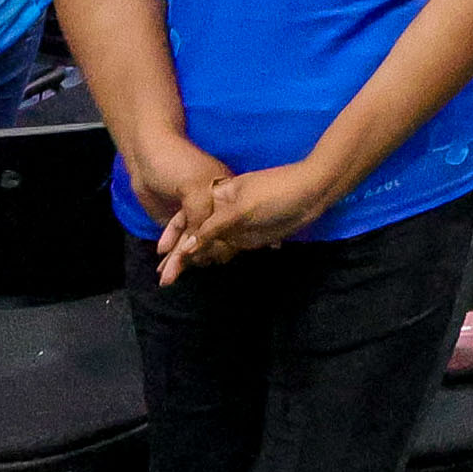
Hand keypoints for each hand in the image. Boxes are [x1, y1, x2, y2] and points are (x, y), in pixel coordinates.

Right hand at [154, 155, 345, 275]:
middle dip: (179, 255)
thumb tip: (186, 248)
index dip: (172, 235)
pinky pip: (226, 250)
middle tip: (163, 279)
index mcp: (217, 195)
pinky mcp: (249, 236)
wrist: (312, 193)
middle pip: (194, 234)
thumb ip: (213, 228)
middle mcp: (222, 210)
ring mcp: (235, 224)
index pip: (187, 216)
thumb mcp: (241, 209)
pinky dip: (215, 259)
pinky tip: (204, 269)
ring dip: (195, 260)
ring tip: (176, 279)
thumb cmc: (276, 192)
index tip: (160, 255)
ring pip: (209, 245)